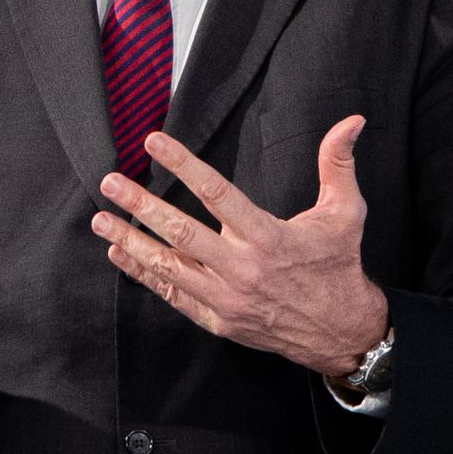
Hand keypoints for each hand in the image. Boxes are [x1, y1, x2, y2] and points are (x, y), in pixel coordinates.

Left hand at [94, 119, 390, 381]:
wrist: (341, 331)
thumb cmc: (338, 266)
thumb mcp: (346, 212)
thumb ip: (338, 164)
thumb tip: (352, 121)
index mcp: (268, 237)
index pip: (216, 193)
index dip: (183, 165)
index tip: (154, 143)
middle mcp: (242, 268)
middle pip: (181, 232)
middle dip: (141, 206)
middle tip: (110, 182)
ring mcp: (226, 298)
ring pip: (169, 267)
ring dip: (131, 241)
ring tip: (100, 220)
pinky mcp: (218, 320)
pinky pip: (173, 295)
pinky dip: (144, 275)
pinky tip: (120, 255)